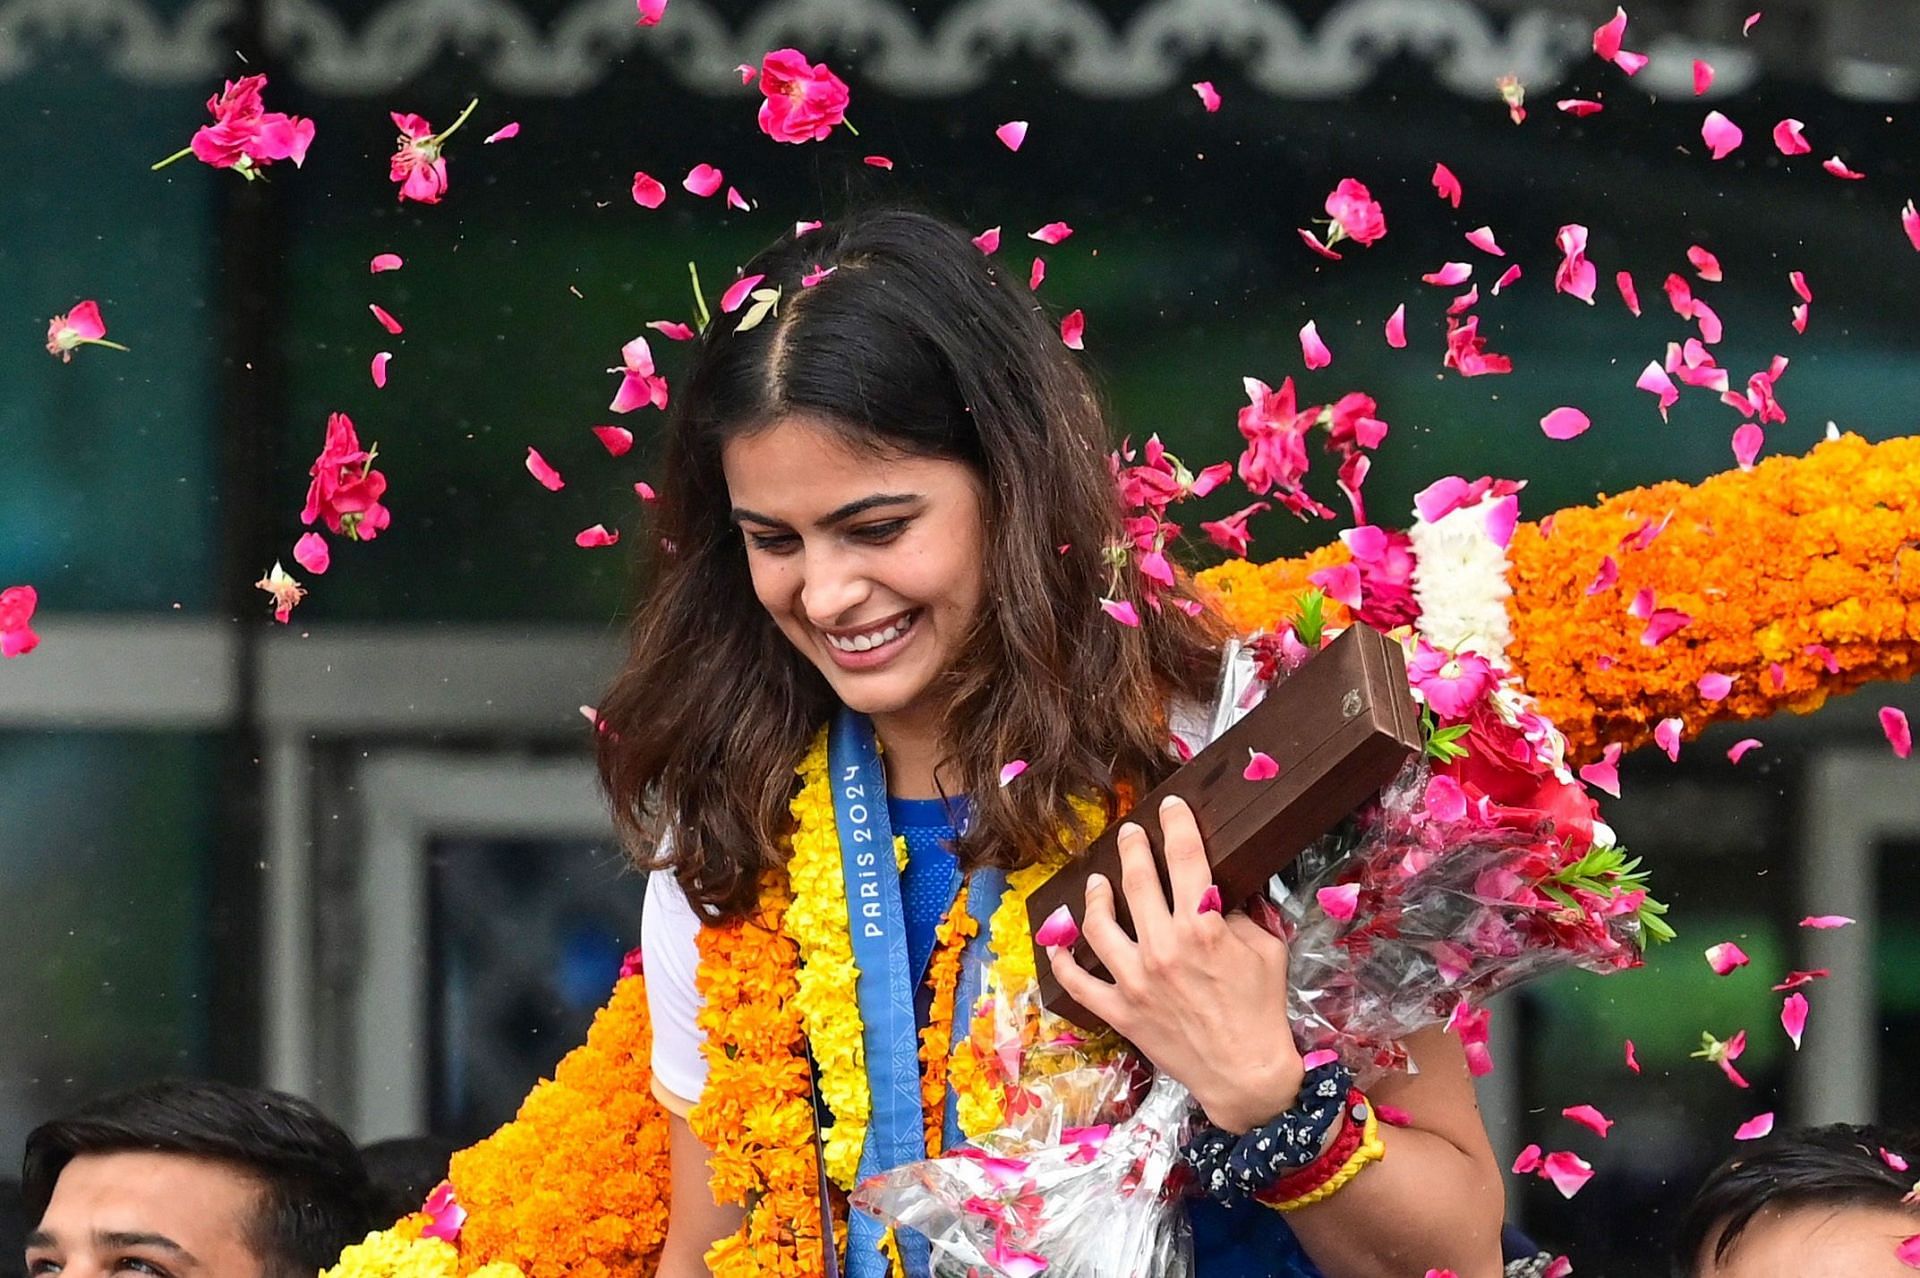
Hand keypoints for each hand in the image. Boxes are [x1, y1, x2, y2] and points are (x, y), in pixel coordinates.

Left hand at [1045, 794, 1303, 1133]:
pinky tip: (1057, 942)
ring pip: (1099, 924)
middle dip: (1131, 848)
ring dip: (1095, 896)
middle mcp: (1163, 947)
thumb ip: (1245, 915)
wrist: (1246, 1075)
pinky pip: (1079, 982)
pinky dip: (1063, 961)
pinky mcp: (1120, 1010)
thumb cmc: (1261, 1010)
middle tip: (1128, 833)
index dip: (1177, 825)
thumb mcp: (1268, 951)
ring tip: (1097, 881)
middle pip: (1137, 881)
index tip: (1169, 806)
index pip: (1185, 858)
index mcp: (1202, 927)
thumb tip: (1226, 889)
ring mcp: (1135, 980)